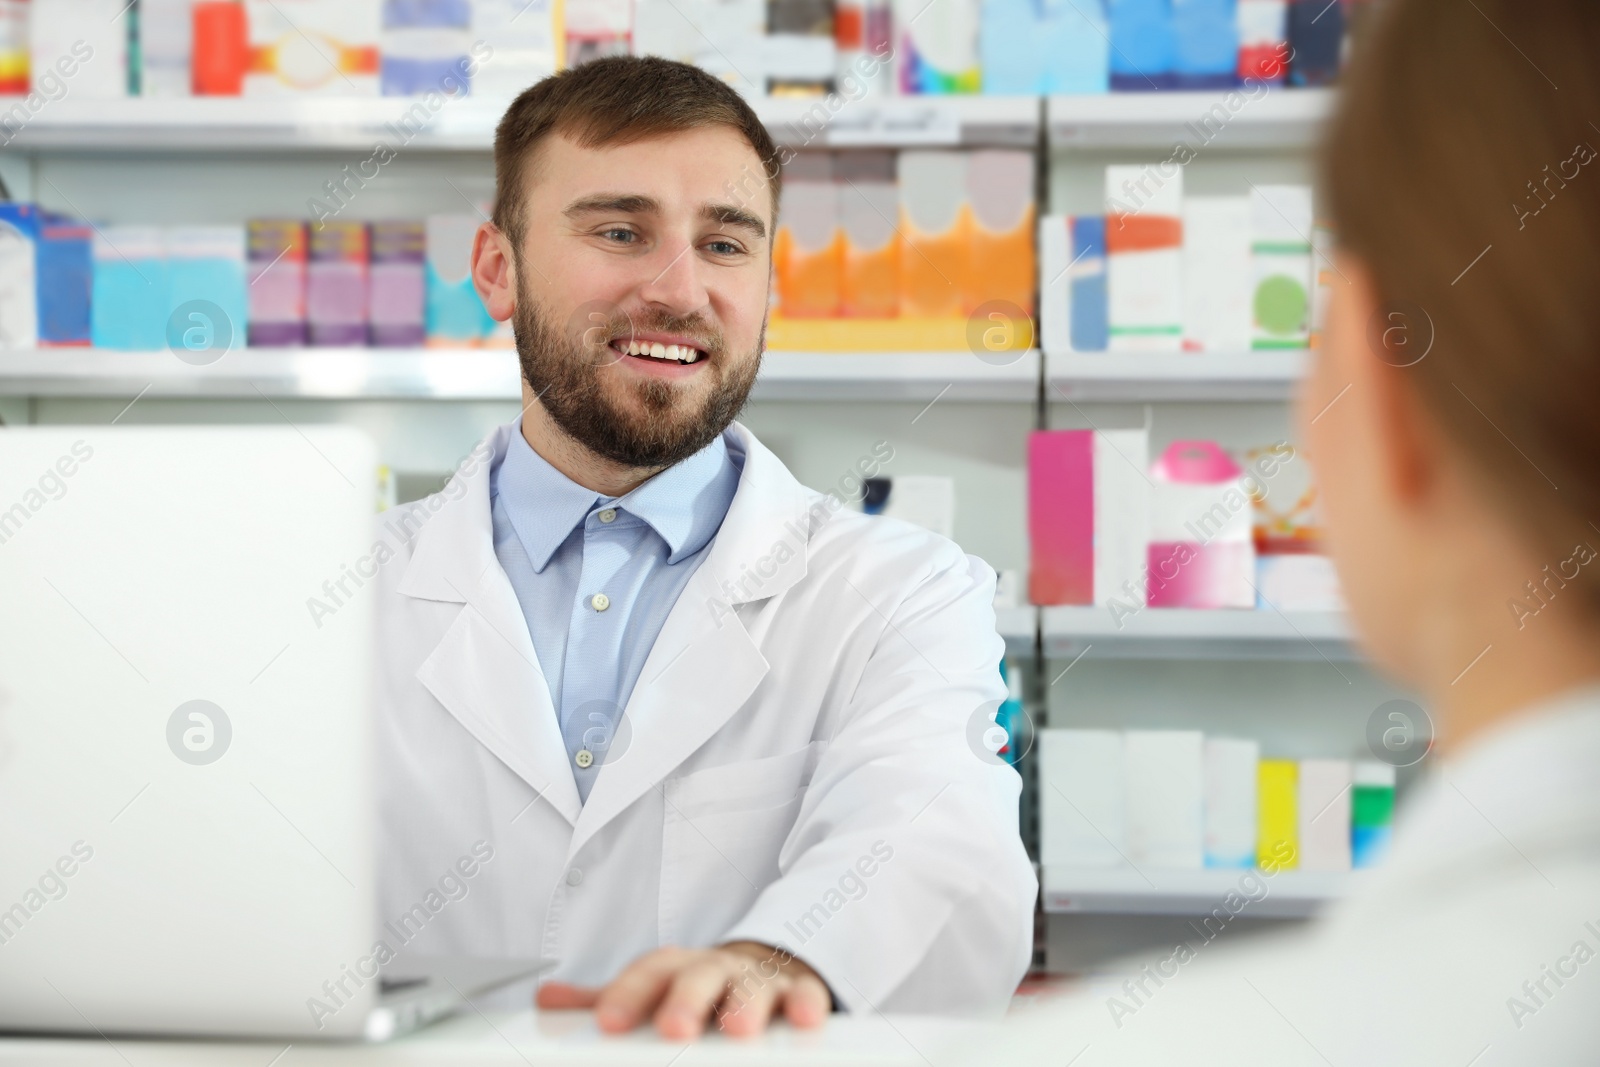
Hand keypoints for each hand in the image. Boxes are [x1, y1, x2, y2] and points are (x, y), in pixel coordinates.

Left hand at [534, 940, 830, 1038]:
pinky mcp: (800, 992)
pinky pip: (806, 994)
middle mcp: (717, 967)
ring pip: (754, 985)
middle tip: (674, 1030)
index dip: (628, 995)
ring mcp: (760, 978)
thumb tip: (546, 1000)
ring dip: (747, 1005)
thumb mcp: (656, 989)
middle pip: (700, 976)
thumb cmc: (701, 987)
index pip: (649, 974)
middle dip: (686, 1001)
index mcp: (678, 967)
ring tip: (738, 1030)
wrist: (766, 965)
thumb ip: (611, 997)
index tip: (608, 1024)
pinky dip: (807, 1005)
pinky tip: (806, 1021)